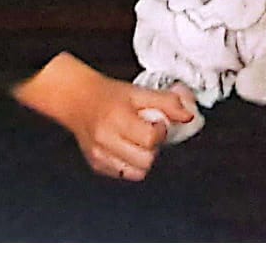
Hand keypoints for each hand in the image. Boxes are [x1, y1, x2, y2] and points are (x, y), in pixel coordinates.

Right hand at [13, 54, 196, 181]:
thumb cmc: (107, 95)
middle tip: (147, 132)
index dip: (160, 131)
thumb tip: (188, 114)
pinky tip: (126, 147)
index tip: (157, 122)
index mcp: (117, 119)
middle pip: (146, 160)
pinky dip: (130, 164)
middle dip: (152, 147)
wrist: (77, 99)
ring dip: (143, 158)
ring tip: (137, 141)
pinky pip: (124, 174)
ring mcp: (99, 155)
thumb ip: (167, 102)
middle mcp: (106, 140)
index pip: (150, 139)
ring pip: (137, 172)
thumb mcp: (139, 91)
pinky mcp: (97, 165)